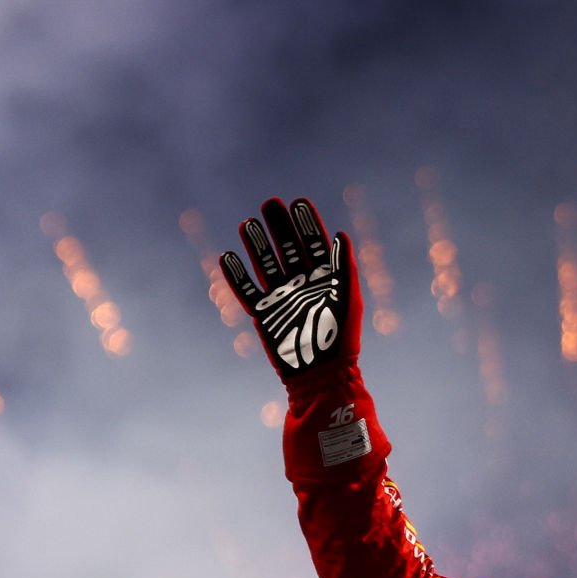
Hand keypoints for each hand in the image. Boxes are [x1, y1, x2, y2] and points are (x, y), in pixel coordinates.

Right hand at [220, 197, 360, 380]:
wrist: (321, 375)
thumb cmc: (340, 339)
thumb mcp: (348, 300)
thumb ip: (345, 267)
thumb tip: (341, 234)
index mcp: (325, 279)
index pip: (314, 243)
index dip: (306, 223)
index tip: (298, 202)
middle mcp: (302, 284)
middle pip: (288, 248)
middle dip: (279, 225)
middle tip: (269, 203)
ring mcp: (282, 298)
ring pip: (266, 264)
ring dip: (257, 244)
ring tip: (247, 223)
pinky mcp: (264, 315)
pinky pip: (246, 291)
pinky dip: (236, 275)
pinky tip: (228, 256)